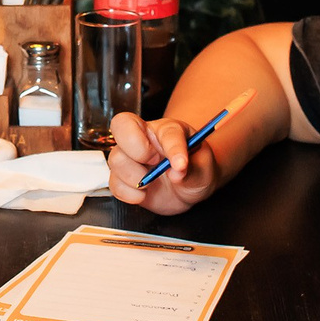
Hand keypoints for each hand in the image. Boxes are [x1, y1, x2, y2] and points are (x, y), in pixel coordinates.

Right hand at [106, 113, 220, 212]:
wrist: (188, 188)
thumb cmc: (196, 169)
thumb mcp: (205, 168)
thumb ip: (195, 168)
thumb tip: (177, 172)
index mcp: (167, 129)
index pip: (166, 131)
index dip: (173, 148)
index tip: (181, 165)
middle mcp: (143, 138)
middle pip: (121, 125)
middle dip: (137, 148)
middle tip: (154, 163)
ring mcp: (130, 157)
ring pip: (116, 159)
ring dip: (134, 176)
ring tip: (151, 184)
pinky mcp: (123, 178)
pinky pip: (114, 184)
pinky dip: (128, 193)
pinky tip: (143, 195)